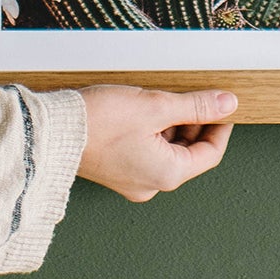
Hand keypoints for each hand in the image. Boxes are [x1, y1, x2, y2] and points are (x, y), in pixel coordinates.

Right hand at [76, 84, 236, 201]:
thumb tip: (226, 104)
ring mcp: (134, 179)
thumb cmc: (100, 121)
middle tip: (192, 95)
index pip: (210, 153)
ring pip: (167, 150)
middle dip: (194, 122)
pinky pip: (147, 151)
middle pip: (188, 152)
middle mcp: (152, 184)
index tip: (222, 105)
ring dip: (172, 125)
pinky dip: (153, 131)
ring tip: (162, 98)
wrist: (53, 131)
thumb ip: (195, 106)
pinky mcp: (118, 170)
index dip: (220, 125)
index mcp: (167, 175)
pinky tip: (144, 109)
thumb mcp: (156, 106)